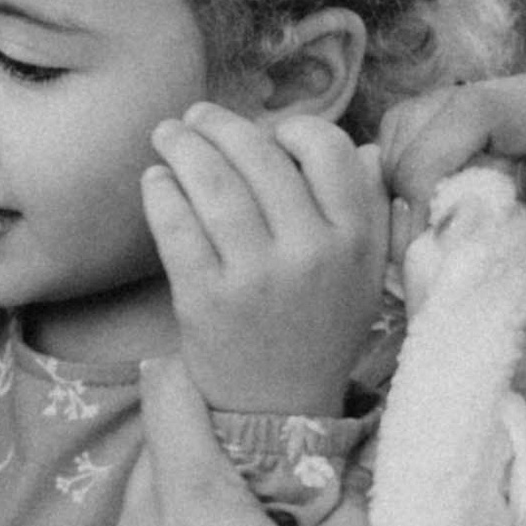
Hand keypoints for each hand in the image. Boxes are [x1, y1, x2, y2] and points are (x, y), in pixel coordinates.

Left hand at [111, 357, 374, 525]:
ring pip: (143, 521)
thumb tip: (353, 467)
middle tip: (259, 478)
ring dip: (183, 518)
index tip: (236, 386)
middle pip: (157, 459)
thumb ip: (349, 502)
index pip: (167, 393)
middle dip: (201, 456)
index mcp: (188, 498)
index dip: (199, 376)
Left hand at [141, 105, 386, 414]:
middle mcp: (310, 253)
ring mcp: (256, 277)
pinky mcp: (205, 299)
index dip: (292, 129)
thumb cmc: (319, 327)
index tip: (269, 134)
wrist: (279, 407)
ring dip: (183, 146)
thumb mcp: (364, 273)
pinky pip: (176, 226)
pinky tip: (156, 180)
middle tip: (196, 117)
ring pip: (213, 184)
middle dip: (219, 125)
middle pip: (259, 157)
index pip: (327, 149)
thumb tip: (363, 148)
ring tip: (168, 135)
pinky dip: (160, 192)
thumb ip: (369, 209)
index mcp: (356, 239)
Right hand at [381, 67, 525, 329]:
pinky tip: (441, 229)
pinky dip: (421, 183)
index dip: (430, 168)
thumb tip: (462, 259)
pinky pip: (435, 138)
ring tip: (431, 244)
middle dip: (409, 185)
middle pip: (433, 112)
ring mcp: (520, 101)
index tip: (426, 236)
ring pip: (421, 121)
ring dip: (409, 184)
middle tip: (419, 255)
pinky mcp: (503, 124)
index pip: (475, 113)